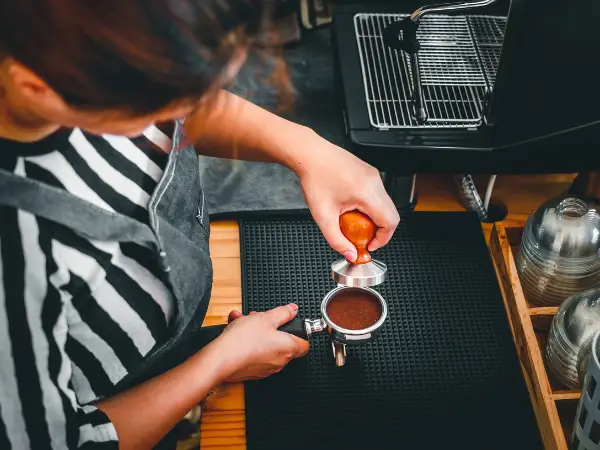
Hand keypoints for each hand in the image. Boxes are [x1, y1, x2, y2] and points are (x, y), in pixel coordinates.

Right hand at [211, 304, 309, 382]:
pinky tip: (236, 331)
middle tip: (260, 318)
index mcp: (288, 348)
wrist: (221, 359)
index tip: (292, 324)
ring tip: (243, 321)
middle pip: (282, 341)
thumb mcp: (266, 317)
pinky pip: (254, 353)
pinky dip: (248, 342)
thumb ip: (283, 313)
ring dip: (257, 331)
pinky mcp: (251, 371)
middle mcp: (279, 361)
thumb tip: (293, 310)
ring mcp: (265, 368)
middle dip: (271, 327)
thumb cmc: (244, 340)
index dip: (300, 332)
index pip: (305, 344)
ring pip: (266, 345)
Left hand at [295, 131, 399, 260]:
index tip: (370, 245)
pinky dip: (370, 206)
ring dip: (374, 218)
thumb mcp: (323, 216)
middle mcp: (374, 182)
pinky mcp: (370, 172)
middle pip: (391, 214)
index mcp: (366, 193)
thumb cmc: (314, 178)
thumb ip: (337, 240)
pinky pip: (378, 194)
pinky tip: (352, 206)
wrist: (309, 155)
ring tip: (354, 220)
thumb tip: (350, 254)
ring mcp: (374, 176)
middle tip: (363, 237)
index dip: (383, 238)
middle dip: (379, 230)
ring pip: (385, 204)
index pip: (390, 221)